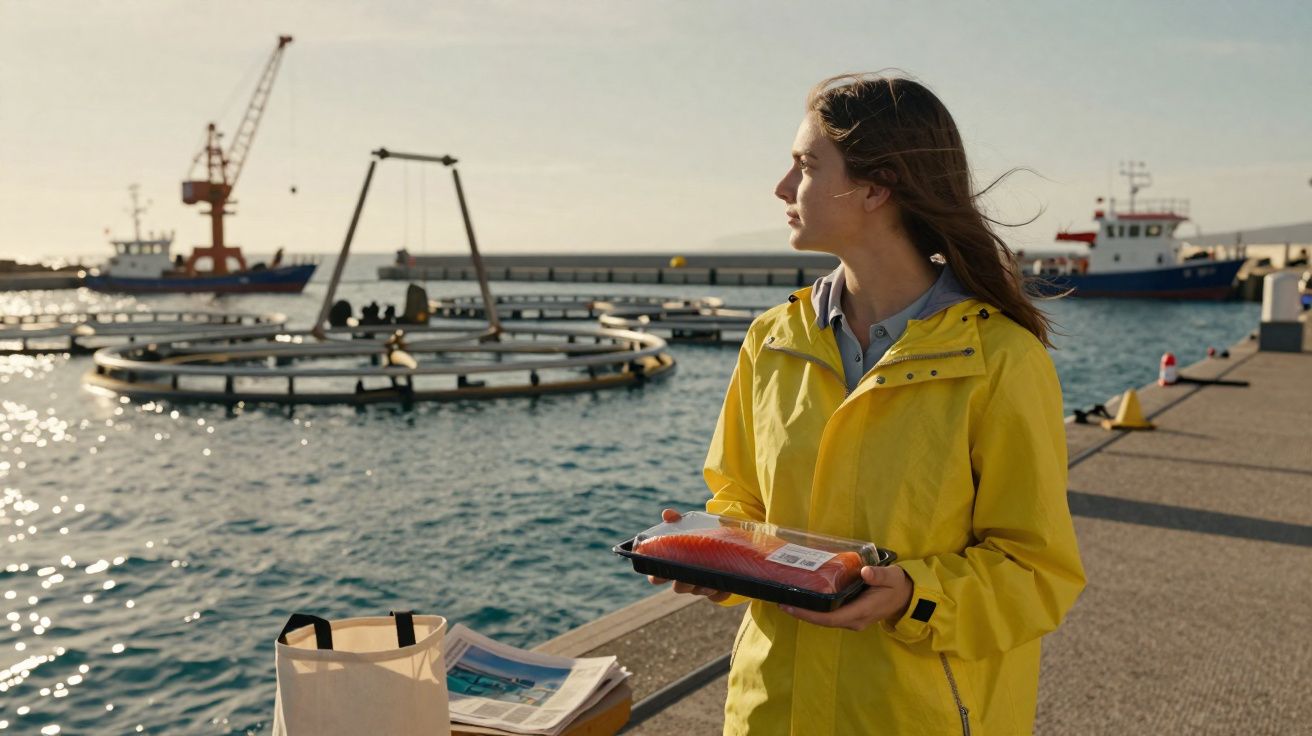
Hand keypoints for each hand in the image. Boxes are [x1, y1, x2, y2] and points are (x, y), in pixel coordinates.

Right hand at [646, 508, 731, 602]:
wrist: (728, 543)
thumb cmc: (700, 537)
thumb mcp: (689, 526)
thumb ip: (677, 520)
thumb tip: (667, 513)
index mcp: (674, 565)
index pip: (657, 576)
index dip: (656, 576)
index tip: (658, 572)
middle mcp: (686, 578)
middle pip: (678, 588)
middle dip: (682, 584)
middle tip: (687, 576)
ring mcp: (702, 585)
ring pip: (697, 592)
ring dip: (701, 588)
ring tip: (708, 581)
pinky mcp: (719, 590)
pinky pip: (718, 597)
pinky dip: (720, 593)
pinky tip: (723, 586)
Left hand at [778, 566, 911, 631]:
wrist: (907, 598)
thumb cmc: (898, 585)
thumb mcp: (892, 577)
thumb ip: (880, 575)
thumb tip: (866, 572)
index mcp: (861, 612)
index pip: (829, 618)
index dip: (808, 614)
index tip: (789, 606)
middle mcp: (854, 620)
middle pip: (823, 621)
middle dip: (802, 613)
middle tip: (781, 600)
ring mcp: (852, 620)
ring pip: (825, 619)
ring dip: (807, 612)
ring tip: (788, 598)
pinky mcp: (850, 615)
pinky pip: (830, 615)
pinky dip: (816, 609)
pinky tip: (805, 597)